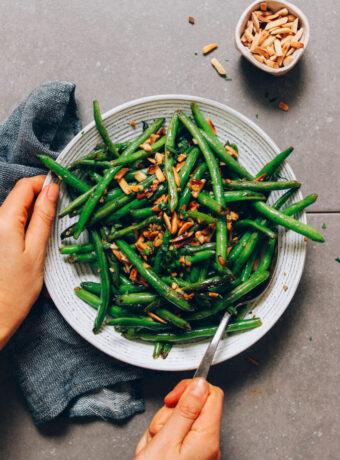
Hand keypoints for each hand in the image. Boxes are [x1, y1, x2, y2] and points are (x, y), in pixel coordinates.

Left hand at [0, 176, 58, 348]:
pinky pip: (12, 222)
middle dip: (41, 199)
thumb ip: (44, 217)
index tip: (62, 191)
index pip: (25, 187)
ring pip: (17, 208)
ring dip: (35, 212)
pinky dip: (27, 224)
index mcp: (4, 220)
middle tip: (60, 213)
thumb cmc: (17, 289)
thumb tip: (52, 190)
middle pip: (20, 196)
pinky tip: (36, 239)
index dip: (44, 184)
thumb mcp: (37, 250)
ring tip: (50, 230)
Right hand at [135, 378, 223, 459]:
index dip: (190, 389)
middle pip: (194, 406)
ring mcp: (200, 452)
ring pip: (181, 420)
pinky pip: (177, 436)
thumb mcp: (166, 441)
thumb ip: (185, 410)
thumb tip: (200, 384)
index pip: (211, 393)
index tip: (172, 398)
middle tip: (160, 430)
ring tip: (154, 445)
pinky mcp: (190, 457)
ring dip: (163, 428)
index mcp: (207, 437)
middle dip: (171, 412)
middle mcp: (209, 444)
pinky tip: (155, 451)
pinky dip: (163, 439)